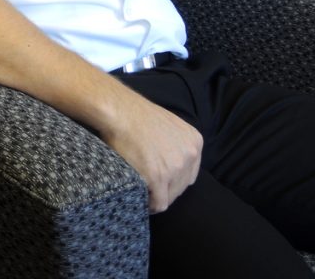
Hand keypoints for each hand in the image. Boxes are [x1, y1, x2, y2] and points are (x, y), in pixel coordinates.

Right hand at [101, 97, 202, 213]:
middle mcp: (189, 155)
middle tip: (148, 187)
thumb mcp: (168, 124)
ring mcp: (175, 167)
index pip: (189, 173)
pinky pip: (159, 202)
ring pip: (171, 196)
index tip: (160, 180)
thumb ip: (176, 142)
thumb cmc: (136, 114)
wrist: (119, 111)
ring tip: (143, 192)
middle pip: (181, 186)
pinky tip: (141, 200)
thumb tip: (168, 159)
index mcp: (194, 141)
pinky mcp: (158, 177)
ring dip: (157, 196)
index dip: (173, 178)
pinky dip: (150, 205)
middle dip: (166, 189)